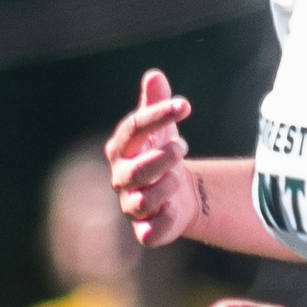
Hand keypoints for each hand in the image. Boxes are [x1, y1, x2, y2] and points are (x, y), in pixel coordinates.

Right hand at [107, 69, 203, 247]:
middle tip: (182, 146)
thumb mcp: (163, 127)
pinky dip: (166, 218)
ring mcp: (131, 205)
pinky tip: (176, 206)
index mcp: (121, 149)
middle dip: (163, 158)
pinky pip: (151, 230)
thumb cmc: (162, 152)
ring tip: (179, 174)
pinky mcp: (145, 231)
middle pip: (135, 170)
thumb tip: (154, 75)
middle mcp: (121, 178)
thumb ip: (156, 102)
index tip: (185, 105)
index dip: (157, 115)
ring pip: (144, 200)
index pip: (132, 129)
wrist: (178, 192)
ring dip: (167, 184)